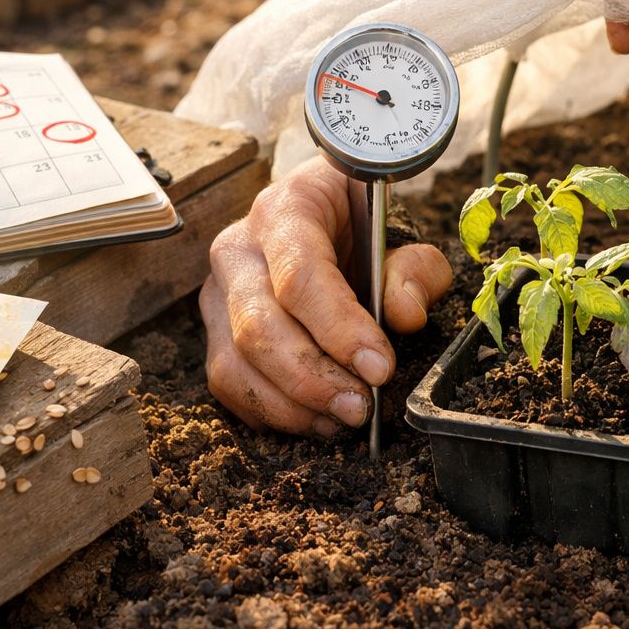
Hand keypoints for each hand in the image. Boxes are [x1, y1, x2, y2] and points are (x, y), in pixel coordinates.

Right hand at [201, 157, 451, 436]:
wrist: (324, 216)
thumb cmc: (361, 224)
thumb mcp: (401, 233)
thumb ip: (414, 269)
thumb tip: (405, 315)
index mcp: (285, 209)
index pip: (299, 275)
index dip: (339, 329)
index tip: (380, 368)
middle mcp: (238, 249)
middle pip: (258, 327)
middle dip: (312, 379)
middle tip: (361, 407)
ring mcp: (219, 293)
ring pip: (235, 364)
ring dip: (290, 405)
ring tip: (342, 418)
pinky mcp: (215, 332)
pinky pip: (230, 384)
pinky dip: (273, 412)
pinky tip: (318, 417)